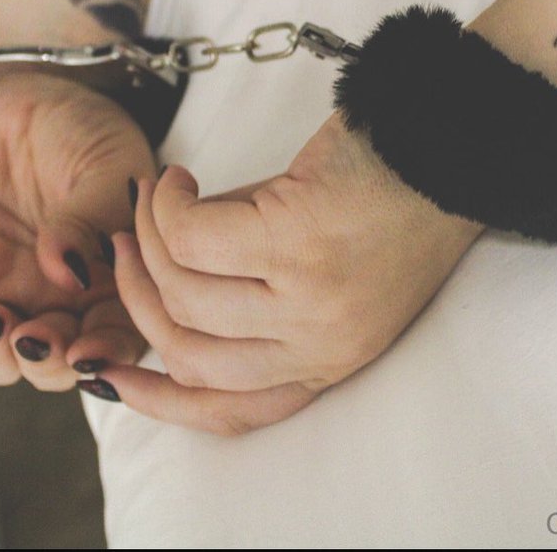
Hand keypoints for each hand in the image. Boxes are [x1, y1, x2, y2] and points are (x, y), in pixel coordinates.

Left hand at [0, 72, 152, 389]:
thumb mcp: (111, 167)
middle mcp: (66, 300)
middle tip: (34, 336)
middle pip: (56, 366)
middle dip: (43, 365)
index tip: (85, 354)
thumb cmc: (92, 134)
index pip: (119, 340)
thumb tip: (68, 271)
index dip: (104, 360)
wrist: (36, 95)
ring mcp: (11, 290)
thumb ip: (93, 219)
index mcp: (117, 284)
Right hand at [97, 113, 483, 434]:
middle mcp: (322, 341)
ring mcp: (311, 295)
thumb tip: (157, 282)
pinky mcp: (296, 238)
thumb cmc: (388, 200)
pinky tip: (178, 180)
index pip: (230, 409)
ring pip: (182, 288)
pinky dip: (169, 205)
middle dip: (139, 297)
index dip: (157, 400)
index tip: (107, 374)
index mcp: (331, 358)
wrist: (449, 146)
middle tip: (127, 244)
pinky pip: (193, 234)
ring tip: (158, 199)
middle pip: (188, 348)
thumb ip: (251, 296)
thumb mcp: (324, 275)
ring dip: (149, 239)